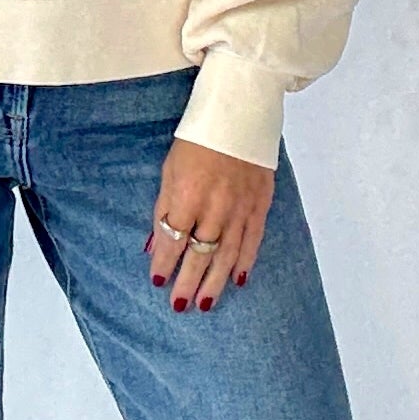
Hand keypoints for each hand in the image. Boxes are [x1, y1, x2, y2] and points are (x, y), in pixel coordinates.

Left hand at [147, 138, 274, 311]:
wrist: (240, 114)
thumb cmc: (198, 140)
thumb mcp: (170, 170)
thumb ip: (165, 208)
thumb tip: (158, 242)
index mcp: (188, 194)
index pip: (174, 238)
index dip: (165, 262)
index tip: (157, 280)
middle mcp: (216, 206)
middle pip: (200, 253)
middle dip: (188, 282)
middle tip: (179, 305)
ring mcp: (241, 207)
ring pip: (227, 254)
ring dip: (215, 281)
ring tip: (205, 304)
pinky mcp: (260, 204)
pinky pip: (253, 240)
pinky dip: (245, 262)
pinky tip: (238, 280)